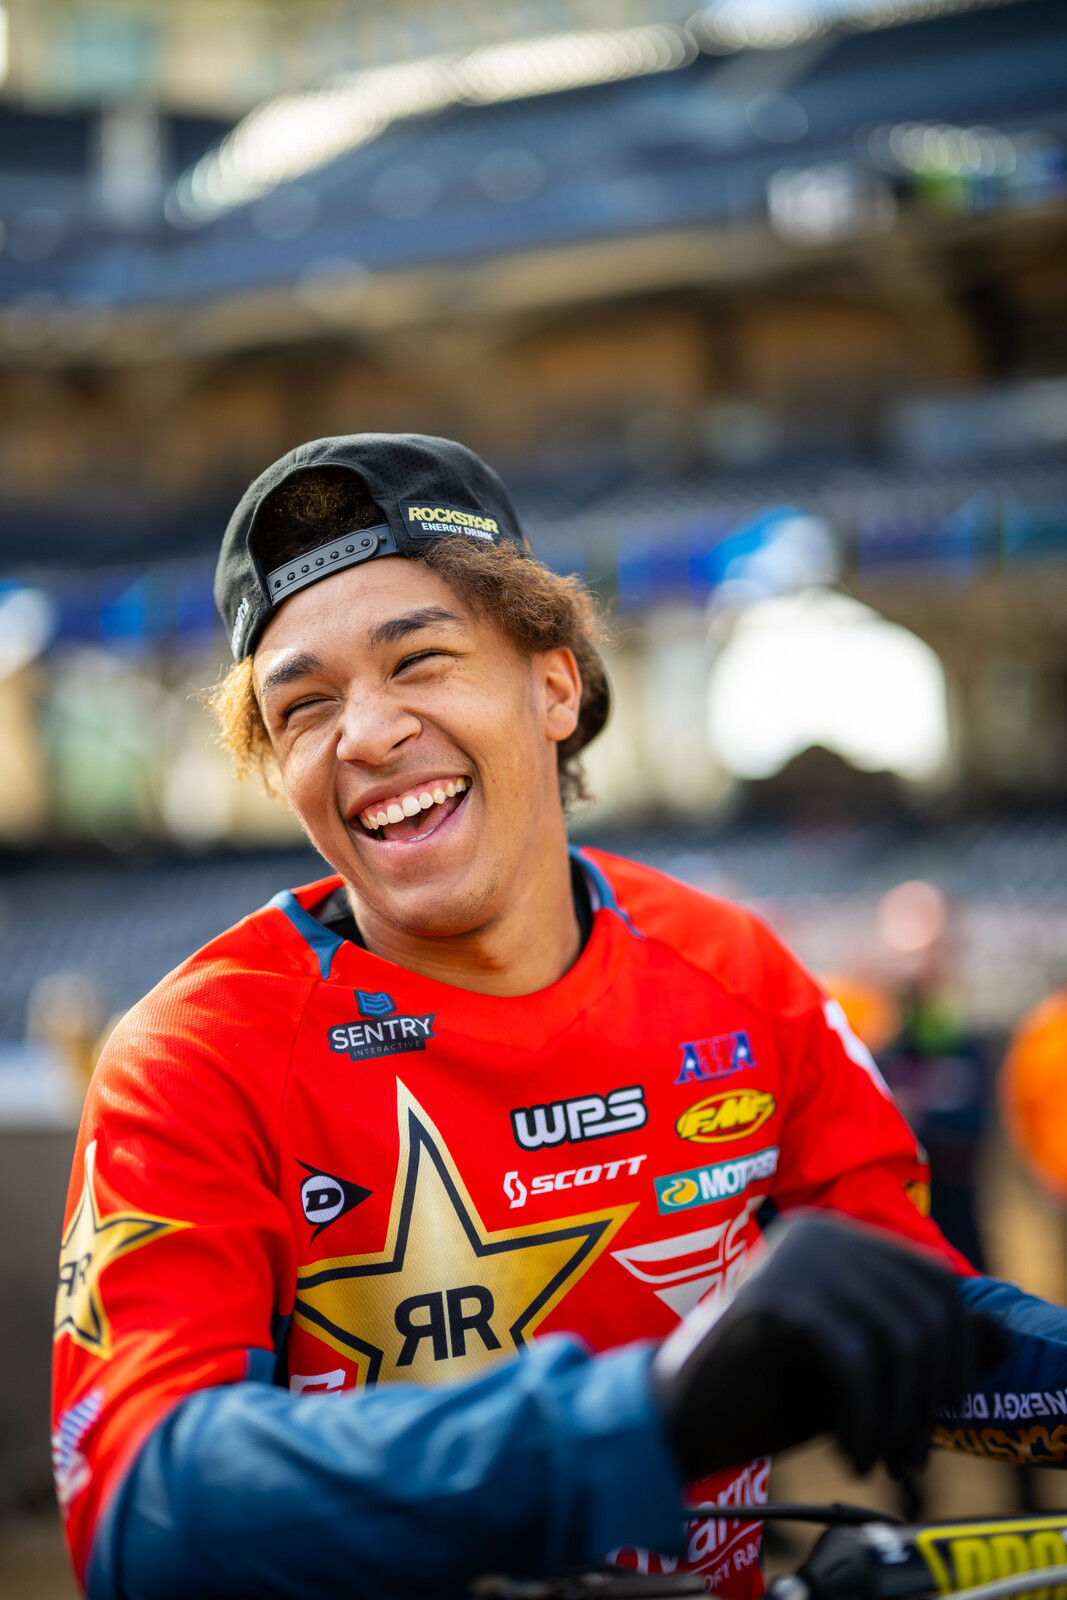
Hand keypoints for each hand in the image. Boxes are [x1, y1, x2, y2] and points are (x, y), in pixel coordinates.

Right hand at [651, 1210, 1007, 1479]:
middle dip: (928, 1396)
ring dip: (899, 1417)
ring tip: (880, 1457)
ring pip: (896, 1340)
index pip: (934, 1283)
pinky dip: (865, 1418)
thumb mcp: (861, 1365)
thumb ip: (923, 1347)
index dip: (954, 1357)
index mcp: (837, 1236)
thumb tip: (1000, 1334)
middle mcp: (818, 1233)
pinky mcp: (773, 1299)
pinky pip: (855, 1363)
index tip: (937, 1415)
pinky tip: (851, 1451)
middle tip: (907, 1454)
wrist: (678, 1414)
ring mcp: (793, 1260)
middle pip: (924, 1311)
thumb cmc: (766, 1390)